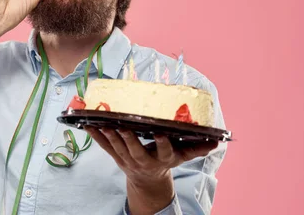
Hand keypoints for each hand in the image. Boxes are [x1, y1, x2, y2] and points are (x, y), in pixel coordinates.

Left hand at [85, 127, 217, 180]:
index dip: (162, 143)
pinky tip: (87, 124)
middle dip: (129, 139)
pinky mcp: (116, 156)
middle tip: (123, 126)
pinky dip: (95, 135)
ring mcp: (128, 159)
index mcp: (163, 158)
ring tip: (103, 123)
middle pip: (136, 150)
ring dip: (109, 136)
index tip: (159, 133)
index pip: (164, 151)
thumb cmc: (166, 160)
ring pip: (118, 148)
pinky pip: (104, 146)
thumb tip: (216, 140)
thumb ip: (197, 147)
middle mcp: (144, 160)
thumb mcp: (183, 156)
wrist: (148, 180)